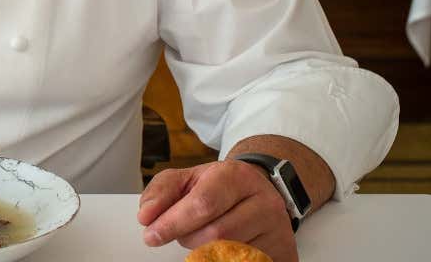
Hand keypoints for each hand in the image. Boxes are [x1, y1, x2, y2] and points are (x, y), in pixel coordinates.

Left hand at [138, 159, 296, 261]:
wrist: (261, 190)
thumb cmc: (220, 187)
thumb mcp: (188, 178)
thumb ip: (162, 192)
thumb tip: (147, 215)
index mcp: (237, 176)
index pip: (202, 205)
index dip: (173, 223)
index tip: (152, 234)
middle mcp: (264, 202)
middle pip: (214, 234)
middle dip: (188, 237)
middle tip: (183, 231)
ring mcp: (277, 230)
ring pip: (229, 254)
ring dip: (204, 251)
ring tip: (203, 236)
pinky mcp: (284, 253)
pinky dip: (224, 260)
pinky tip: (221, 250)